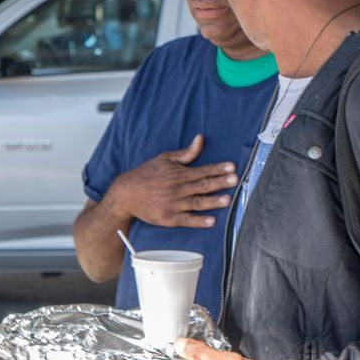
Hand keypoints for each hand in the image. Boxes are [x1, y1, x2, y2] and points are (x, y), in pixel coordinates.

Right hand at [105, 135, 238, 229]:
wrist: (125, 194)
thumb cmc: (145, 174)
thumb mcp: (164, 159)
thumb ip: (186, 153)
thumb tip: (200, 139)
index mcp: (178, 174)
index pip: (202, 171)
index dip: (218, 169)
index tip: (232, 167)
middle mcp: (177, 189)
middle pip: (203, 185)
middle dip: (220, 182)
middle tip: (235, 180)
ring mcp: (173, 204)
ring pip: (197, 202)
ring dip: (213, 201)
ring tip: (227, 200)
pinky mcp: (169, 218)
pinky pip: (187, 220)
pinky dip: (199, 221)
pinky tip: (211, 221)